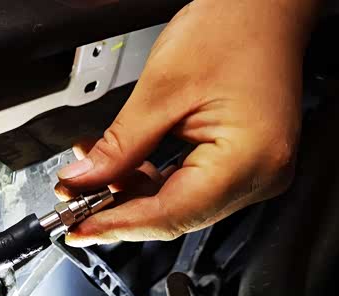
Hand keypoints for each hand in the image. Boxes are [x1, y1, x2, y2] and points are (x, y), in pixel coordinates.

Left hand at [57, 0, 319, 244]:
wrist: (264, 8)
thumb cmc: (232, 28)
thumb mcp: (161, 90)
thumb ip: (118, 146)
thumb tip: (82, 182)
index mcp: (249, 159)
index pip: (169, 215)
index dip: (116, 226)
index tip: (77, 229)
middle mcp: (259, 176)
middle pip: (173, 215)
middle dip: (117, 209)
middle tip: (73, 203)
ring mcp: (253, 173)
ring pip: (175, 204)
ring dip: (128, 193)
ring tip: (89, 175)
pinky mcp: (240, 166)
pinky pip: (187, 187)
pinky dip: (149, 181)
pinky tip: (120, 166)